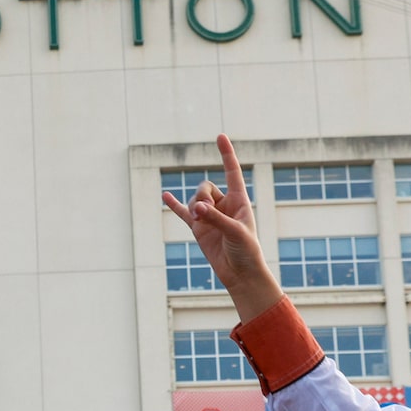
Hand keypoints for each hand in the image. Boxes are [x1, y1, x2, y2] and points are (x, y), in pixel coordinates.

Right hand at [158, 134, 281, 319]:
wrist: (240, 273)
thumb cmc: (246, 251)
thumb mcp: (235, 232)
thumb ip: (215, 219)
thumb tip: (196, 209)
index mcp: (239, 200)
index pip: (232, 172)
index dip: (226, 154)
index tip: (220, 136)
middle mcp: (224, 205)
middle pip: (206, 187)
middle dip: (202, 196)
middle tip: (204, 213)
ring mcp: (209, 215)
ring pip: (194, 200)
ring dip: (193, 208)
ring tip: (200, 223)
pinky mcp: (198, 228)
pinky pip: (182, 213)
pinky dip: (174, 205)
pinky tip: (164, 196)